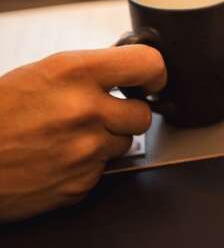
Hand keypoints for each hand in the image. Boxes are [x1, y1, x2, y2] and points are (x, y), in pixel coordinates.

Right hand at [0, 45, 164, 222]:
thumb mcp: (43, 72)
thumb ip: (89, 71)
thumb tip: (127, 70)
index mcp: (75, 72)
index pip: (147, 63)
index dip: (155, 72)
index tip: (153, 78)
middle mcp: (85, 110)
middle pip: (144, 113)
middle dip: (128, 113)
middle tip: (104, 112)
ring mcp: (84, 150)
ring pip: (126, 143)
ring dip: (108, 139)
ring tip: (71, 135)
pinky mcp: (80, 183)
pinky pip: (103, 170)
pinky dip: (88, 165)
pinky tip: (60, 157)